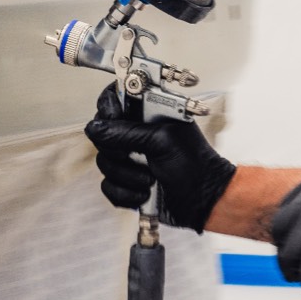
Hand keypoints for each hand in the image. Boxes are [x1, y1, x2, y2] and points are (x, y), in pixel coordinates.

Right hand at [84, 81, 236, 232]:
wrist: (205, 202)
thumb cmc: (196, 167)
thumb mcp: (162, 142)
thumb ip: (126, 132)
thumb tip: (95, 128)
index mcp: (149, 114)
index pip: (115, 97)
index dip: (109, 108)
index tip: (113, 120)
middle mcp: (137, 133)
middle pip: (103, 134)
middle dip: (121, 152)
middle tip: (141, 157)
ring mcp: (130, 158)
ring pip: (104, 162)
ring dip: (127, 176)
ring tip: (151, 179)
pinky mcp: (126, 182)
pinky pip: (108, 186)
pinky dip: (126, 193)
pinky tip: (145, 193)